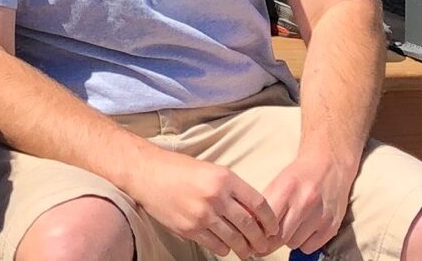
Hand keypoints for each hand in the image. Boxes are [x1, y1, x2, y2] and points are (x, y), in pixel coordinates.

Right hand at [129, 145, 277, 257]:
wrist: (148, 174)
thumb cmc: (179, 169)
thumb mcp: (211, 170)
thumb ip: (231, 188)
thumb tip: (250, 210)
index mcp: (225, 178)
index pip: (258, 203)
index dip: (269, 220)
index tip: (273, 228)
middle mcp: (216, 197)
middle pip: (249, 225)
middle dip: (260, 240)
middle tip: (264, 246)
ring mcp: (203, 215)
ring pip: (234, 239)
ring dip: (244, 249)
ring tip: (248, 253)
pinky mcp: (190, 228)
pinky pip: (215, 245)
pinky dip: (224, 249)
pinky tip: (225, 247)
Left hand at [264, 144, 357, 253]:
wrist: (330, 164)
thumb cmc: (299, 175)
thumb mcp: (278, 183)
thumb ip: (265, 205)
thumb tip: (250, 226)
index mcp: (287, 189)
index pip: (267, 223)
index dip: (259, 233)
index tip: (254, 237)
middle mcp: (305, 202)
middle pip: (281, 237)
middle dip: (271, 241)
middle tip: (267, 239)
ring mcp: (321, 215)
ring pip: (294, 244)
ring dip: (289, 240)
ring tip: (291, 225)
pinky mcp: (332, 226)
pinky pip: (309, 248)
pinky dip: (304, 243)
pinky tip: (305, 229)